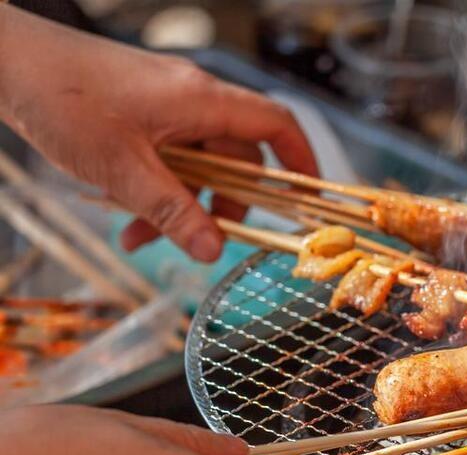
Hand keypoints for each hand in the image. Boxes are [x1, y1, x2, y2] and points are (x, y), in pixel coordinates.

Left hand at [0, 5, 315, 261]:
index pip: (277, 126)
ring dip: (177, 206)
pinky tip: (126, 220)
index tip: (308, 199)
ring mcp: (166, 104)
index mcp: (203, 101)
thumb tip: (215, 251)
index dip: (301, 162)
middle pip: (236, 158)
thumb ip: (173, 213)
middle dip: (221, 205)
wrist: (6, 62)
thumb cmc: (62, 98)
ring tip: (142, 239)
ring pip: (197, 164)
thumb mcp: (123, 170)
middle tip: (205, 239)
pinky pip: (167, 157)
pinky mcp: (139, 111)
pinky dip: (154, 190)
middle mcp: (192, 99)